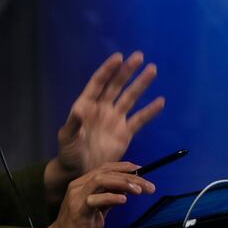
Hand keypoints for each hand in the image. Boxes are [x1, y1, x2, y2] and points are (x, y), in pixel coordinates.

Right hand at [31, 162, 155, 227]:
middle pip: (105, 172)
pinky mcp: (78, 210)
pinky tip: (123, 200)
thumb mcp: (98, 210)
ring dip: (122, 183)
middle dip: (129, 176)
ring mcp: (77, 197)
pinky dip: (110, 197)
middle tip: (148, 185)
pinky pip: (94, 199)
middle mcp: (78, 186)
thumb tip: (125, 189)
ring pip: (100, 180)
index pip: (104, 168)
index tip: (141, 170)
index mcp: (83, 184)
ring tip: (139, 190)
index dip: (123, 167)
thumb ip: (108, 198)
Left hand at [45, 52, 164, 203]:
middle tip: (139, 56)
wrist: (80, 171)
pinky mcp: (125, 133)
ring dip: (141, 84)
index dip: (108, 70)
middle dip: (127, 71)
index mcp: (86, 106)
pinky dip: (149, 111)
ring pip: (130, 98)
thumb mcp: (68, 139)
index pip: (99, 83)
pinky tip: (160, 101)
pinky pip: (139, 120)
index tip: (119, 57)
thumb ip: (73, 125)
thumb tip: (77, 111)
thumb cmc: (69, 152)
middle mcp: (102, 108)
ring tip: (152, 70)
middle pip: (116, 86)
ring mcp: (115, 119)